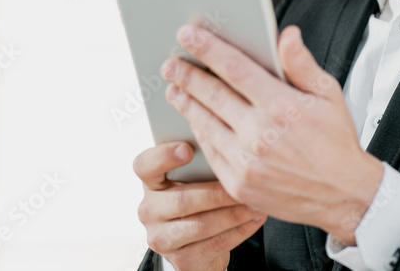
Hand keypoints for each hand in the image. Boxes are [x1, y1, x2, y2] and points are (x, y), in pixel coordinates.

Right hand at [133, 140, 266, 270]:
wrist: (198, 242)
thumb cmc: (198, 196)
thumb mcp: (192, 176)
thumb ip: (199, 161)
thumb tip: (221, 141)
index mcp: (150, 182)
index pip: (144, 165)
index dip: (163, 157)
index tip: (188, 149)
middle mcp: (149, 210)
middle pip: (181, 200)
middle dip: (217, 193)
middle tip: (243, 183)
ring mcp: (161, 238)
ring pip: (200, 226)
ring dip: (233, 214)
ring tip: (255, 203)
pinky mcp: (180, 260)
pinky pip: (213, 245)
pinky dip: (238, 232)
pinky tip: (253, 220)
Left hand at [161, 24, 383, 244]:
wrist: (344, 196)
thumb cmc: (336, 141)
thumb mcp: (329, 95)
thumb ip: (301, 63)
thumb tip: (286, 34)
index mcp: (283, 107)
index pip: (235, 69)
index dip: (208, 49)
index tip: (187, 34)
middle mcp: (261, 135)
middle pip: (212, 95)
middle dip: (187, 75)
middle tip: (170, 63)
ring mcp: (248, 162)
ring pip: (205, 124)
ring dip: (186, 103)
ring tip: (174, 88)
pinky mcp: (239, 184)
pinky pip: (210, 151)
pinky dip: (199, 132)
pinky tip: (194, 119)